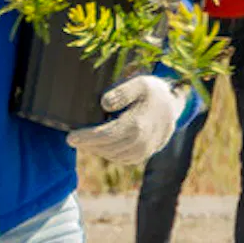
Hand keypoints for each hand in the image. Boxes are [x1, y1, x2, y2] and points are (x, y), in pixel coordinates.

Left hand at [68, 74, 184, 167]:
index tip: (70, 137)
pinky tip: (100, 146)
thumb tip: (104, 104)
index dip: (86, 138)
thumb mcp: (138, 83)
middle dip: (89, 145)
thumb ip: (121, 92)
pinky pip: (124, 159)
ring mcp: (146, 150)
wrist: (173, 104)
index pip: (105, 136)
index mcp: (137, 125)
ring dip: (98, 151)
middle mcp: (142, 142)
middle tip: (73, 139)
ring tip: (85, 142)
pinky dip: (111, 154)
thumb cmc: (152, 91)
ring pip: (115, 156)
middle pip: (108, 148)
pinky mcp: (147, 154)